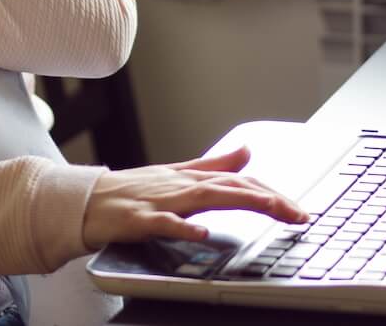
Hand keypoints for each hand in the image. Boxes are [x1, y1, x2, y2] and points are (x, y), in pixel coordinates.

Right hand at [82, 145, 307, 247]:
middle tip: (298, 214)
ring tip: (268, 208)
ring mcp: (160, 201)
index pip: (239, 182)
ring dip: (239, 200)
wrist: (86, 200)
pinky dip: (183, 227)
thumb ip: (213, 165)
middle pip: (230, 187)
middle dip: (268, 199)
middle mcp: (180, 185)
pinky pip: (163, 224)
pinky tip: (203, 233)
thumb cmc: (132, 190)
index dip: (271, 193)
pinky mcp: (138, 220)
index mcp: (191, 177)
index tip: (298, 209)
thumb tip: (246, 153)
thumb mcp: (178, 174)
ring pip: (204, 197)